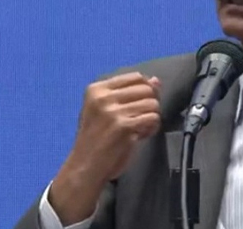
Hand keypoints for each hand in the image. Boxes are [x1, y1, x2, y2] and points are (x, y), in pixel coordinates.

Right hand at [49, 72, 161, 223]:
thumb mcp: (104, 110)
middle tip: (142, 119)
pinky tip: (141, 136)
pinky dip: (152, 128)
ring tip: (140, 129)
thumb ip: (129, 94)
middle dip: (150, 104)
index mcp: (97, 89)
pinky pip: (153, 118)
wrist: (85, 166)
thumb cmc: (96, 138)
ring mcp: (113, 111)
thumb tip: (157, 81)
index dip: (146, 89)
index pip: (136, 77)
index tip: (141, 104)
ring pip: (152, 104)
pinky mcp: (124, 126)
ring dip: (152, 118)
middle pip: (147, 89)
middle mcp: (103, 97)